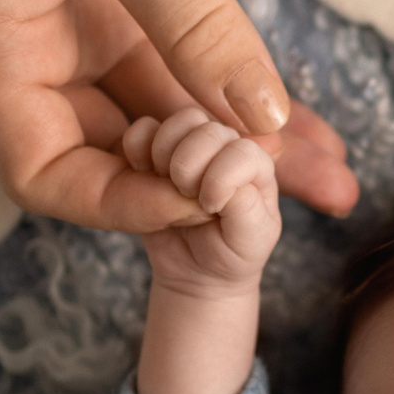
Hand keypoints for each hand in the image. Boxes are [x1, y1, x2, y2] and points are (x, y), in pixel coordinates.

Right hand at [0, 0, 359, 232]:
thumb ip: (195, 25)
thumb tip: (261, 122)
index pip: (44, 170)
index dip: (120, 200)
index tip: (205, 199)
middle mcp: (34, 46)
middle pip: (114, 155)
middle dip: (202, 185)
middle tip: (294, 207)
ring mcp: (84, 23)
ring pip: (166, 115)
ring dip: (240, 148)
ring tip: (331, 179)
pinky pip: (190, 68)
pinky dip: (243, 95)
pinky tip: (309, 126)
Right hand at [124, 107, 280, 297]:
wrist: (197, 271)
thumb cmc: (232, 253)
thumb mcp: (251, 240)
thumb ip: (246, 207)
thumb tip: (225, 179)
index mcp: (256, 166)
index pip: (241, 150)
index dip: (219, 178)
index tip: (210, 208)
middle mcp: (227, 149)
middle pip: (207, 129)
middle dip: (190, 167)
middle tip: (186, 197)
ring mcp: (193, 147)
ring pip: (180, 122)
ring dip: (166, 154)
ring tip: (166, 185)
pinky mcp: (158, 152)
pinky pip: (143, 130)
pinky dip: (137, 148)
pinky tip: (143, 174)